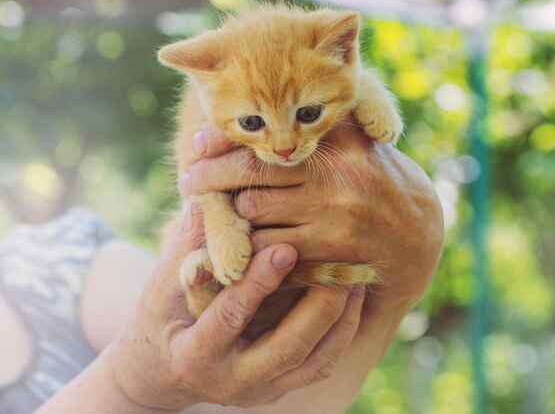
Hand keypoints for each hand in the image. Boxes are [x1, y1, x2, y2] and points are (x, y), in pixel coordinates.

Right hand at [107, 205, 365, 409]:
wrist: (163, 370)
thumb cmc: (162, 317)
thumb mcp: (164, 285)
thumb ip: (188, 247)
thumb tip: (208, 199)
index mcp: (194, 356)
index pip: (230, 318)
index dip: (257, 283)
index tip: (285, 247)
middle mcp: (231, 382)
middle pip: (286, 348)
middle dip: (318, 306)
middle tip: (340, 265)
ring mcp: (260, 390)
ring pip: (314, 362)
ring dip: (341, 318)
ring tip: (356, 277)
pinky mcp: (281, 387)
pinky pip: (322, 364)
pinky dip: (342, 331)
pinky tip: (353, 297)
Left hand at [181, 120, 443, 313]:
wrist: (416, 238)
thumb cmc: (376, 181)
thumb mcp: (358, 142)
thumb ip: (318, 123)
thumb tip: (256, 113)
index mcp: (342, 141)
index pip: (270, 132)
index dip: (225, 140)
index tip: (198, 143)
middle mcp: (337, 176)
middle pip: (252, 172)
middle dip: (210, 178)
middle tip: (187, 181)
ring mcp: (332, 217)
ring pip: (254, 213)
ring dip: (228, 215)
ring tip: (209, 211)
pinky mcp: (328, 253)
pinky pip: (268, 250)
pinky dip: (247, 248)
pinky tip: (237, 243)